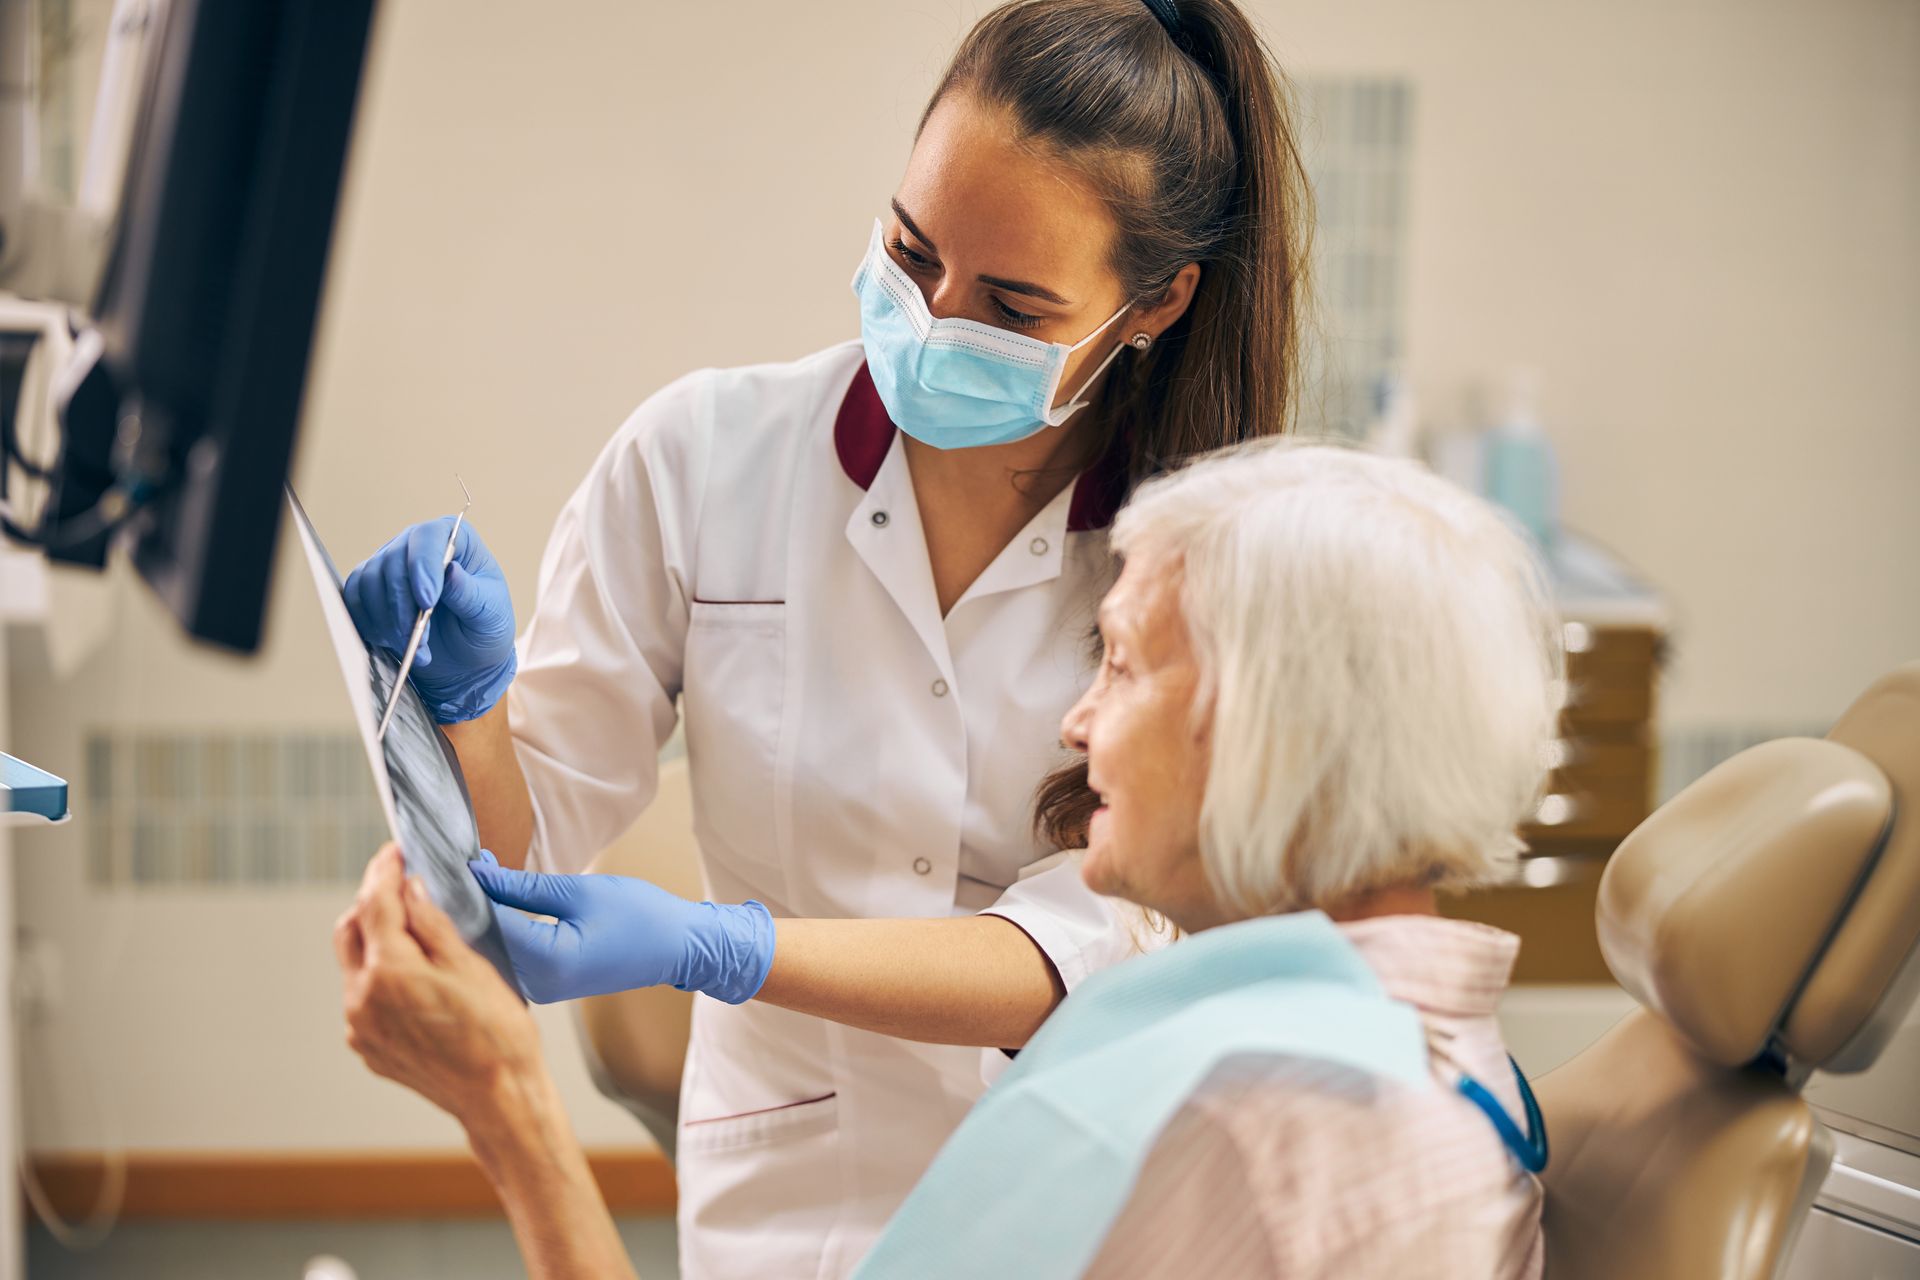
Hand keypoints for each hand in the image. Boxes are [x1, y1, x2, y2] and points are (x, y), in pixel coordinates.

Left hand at [335, 845, 542, 1126]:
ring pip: (356, 965)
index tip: (396, 850)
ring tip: (416, 931)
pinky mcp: (369, 1047)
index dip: (384, 869)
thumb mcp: (472, 964)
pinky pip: (364, 998)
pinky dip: (382, 976)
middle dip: (373, 901)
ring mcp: (361, 1027)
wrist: (499, 1098)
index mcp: (390, 971)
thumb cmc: (498, 1032)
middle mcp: (362, 999)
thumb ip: (433, 922)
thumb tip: (410, 886)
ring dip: (377, 940)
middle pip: (350, 930)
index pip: (375, 902)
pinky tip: (417, 977)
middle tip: (404, 884)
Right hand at [343, 517, 517, 722]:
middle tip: (419, 641)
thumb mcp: (491, 613)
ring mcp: (390, 564)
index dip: (423, 567)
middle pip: (392, 561)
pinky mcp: (370, 588)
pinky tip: (394, 643)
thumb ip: (470, 593)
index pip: (428, 537)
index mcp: (454, 539)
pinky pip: (354, 599)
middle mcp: (417, 544)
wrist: (466, 656)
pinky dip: (370, 625)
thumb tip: (451, 571)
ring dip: (388, 622)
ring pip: (369, 582)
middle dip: (403, 607)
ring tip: (416, 650)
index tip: (428, 602)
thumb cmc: (485, 626)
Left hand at [469, 854, 775, 1005]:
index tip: (449, 860)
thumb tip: (477, 872)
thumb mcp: (580, 890)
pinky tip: (492, 900)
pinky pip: (506, 957)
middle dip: (466, 903)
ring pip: (490, 951)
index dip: (466, 889)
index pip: (488, 922)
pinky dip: (496, 928)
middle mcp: (538, 984)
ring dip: (479, 915)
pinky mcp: (544, 986)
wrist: (677, 948)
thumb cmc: (640, 916)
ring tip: (472, 877)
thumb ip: (522, 886)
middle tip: (455, 865)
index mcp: (549, 961)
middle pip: (482, 942)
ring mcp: (540, 990)